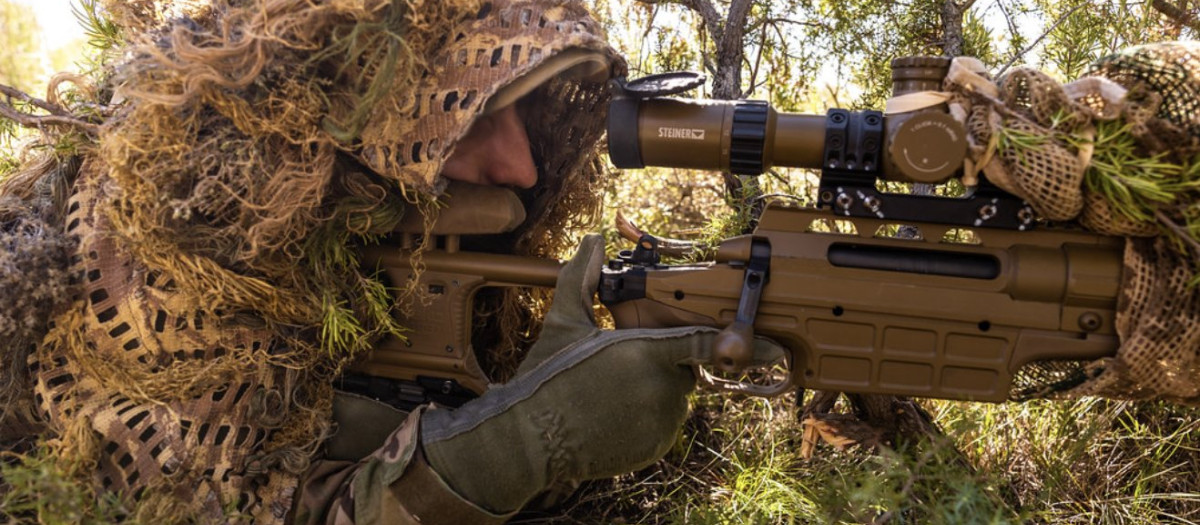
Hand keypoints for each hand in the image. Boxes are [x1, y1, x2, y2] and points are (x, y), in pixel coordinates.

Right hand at [418, 235, 782, 512]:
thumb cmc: (546, 375)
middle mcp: (660, 388)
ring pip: (673, 398)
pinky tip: (612, 415)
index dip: (737, 342)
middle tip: (618, 367)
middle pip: (681, 369)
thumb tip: (591, 239)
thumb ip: (582, 276)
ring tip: (609, 394)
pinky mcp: (654, 447)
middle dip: (659, 363)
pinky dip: (647, 419)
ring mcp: (660, 422)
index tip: (774, 347)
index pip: (703, 343)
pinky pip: (663, 425)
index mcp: (644, 351)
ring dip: (653, 392)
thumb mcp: (564, 320)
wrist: (528, 439)